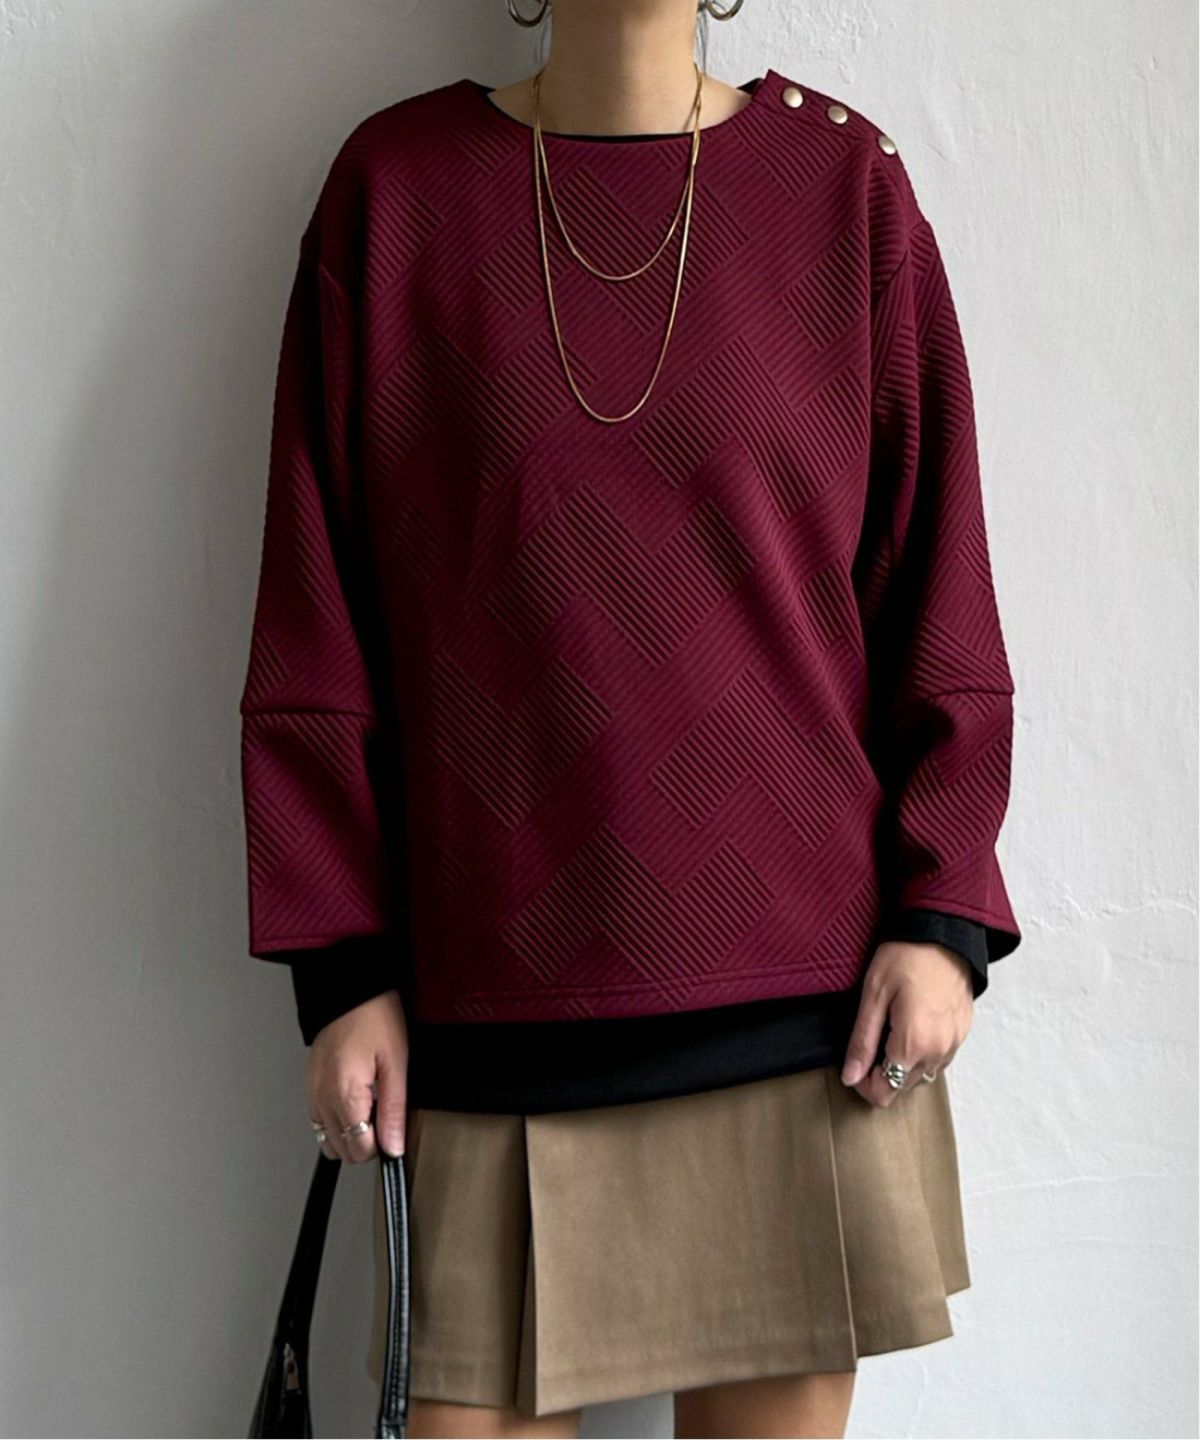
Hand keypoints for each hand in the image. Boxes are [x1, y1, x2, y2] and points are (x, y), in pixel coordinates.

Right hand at [307, 989, 408, 1162]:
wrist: (352, 990)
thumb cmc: (375, 1017)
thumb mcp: (396, 1063)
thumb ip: (394, 1110)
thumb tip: (394, 1146)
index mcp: (344, 1093)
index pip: (358, 1149)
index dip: (381, 1147)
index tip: (393, 1132)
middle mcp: (322, 1096)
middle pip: (341, 1150)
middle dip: (366, 1143)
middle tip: (385, 1119)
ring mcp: (313, 1091)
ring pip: (327, 1140)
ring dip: (349, 1135)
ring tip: (371, 1111)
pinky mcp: (311, 1084)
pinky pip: (318, 1120)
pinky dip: (336, 1122)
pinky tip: (354, 1105)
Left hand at [840, 941, 973, 1106]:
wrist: (944, 933)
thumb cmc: (906, 956)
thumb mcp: (873, 995)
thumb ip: (862, 1041)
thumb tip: (850, 1076)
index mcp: (914, 1045)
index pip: (885, 1092)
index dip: (864, 1083)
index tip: (856, 1062)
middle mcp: (938, 1052)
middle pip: (902, 1087)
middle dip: (881, 1073)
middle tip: (870, 1041)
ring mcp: (954, 1044)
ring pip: (921, 1076)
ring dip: (902, 1065)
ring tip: (890, 1031)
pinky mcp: (962, 1033)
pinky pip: (938, 1059)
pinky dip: (921, 1053)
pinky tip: (911, 1027)